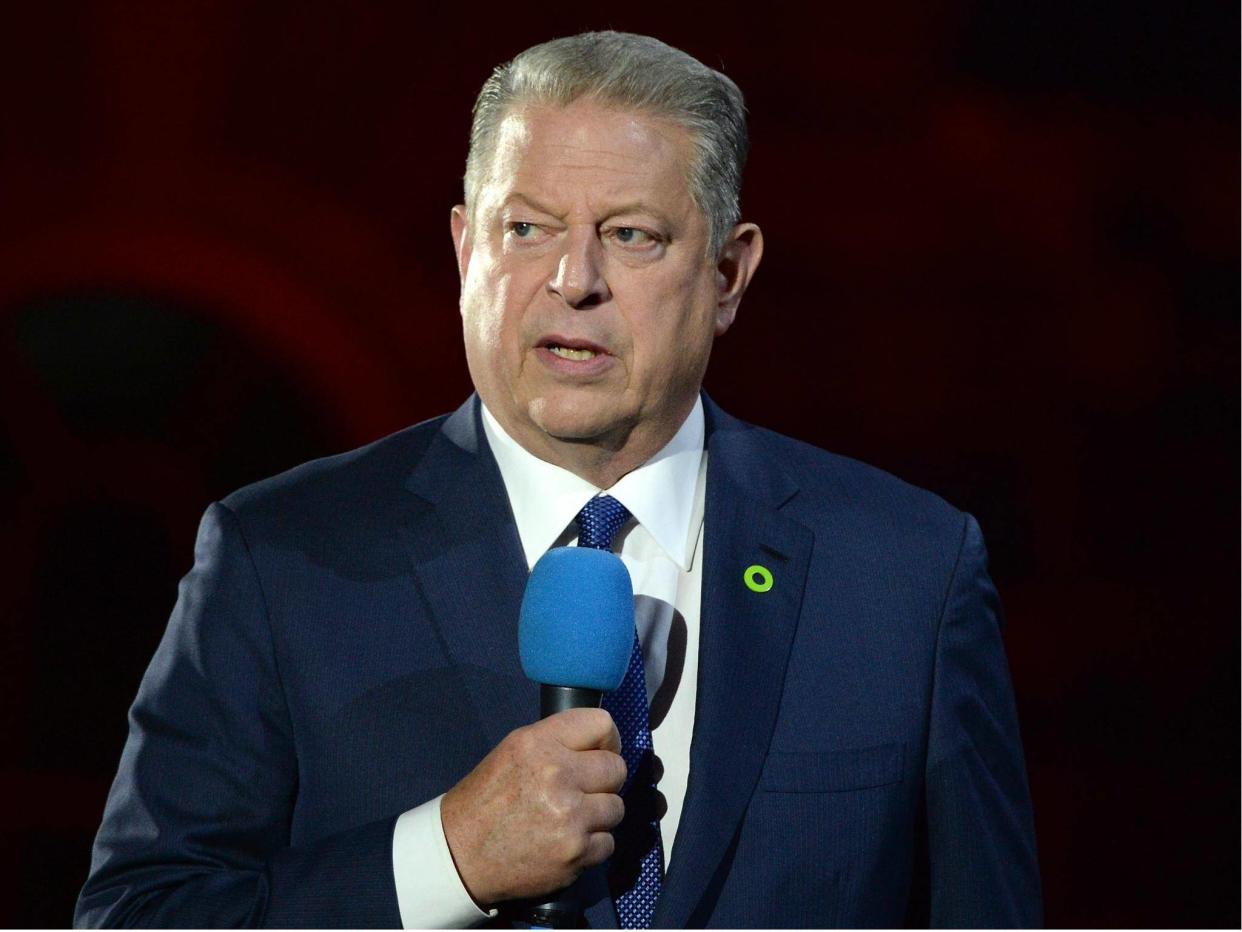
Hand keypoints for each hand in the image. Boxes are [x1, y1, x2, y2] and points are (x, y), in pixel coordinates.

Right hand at [440, 707, 626, 906]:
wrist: (461, 854)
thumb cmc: (488, 799)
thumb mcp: (514, 750)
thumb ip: (557, 741)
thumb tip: (602, 745)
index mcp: (539, 744)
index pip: (601, 724)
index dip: (607, 739)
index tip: (601, 752)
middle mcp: (557, 776)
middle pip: (617, 768)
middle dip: (605, 779)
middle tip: (584, 790)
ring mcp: (570, 817)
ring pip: (616, 807)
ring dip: (599, 815)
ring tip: (572, 818)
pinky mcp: (576, 853)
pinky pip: (608, 842)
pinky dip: (592, 845)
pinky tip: (567, 841)